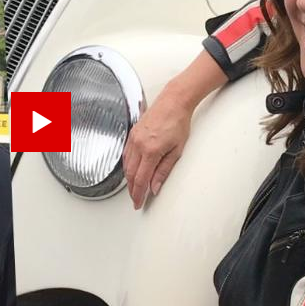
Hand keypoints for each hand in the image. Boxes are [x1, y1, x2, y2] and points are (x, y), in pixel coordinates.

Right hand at [123, 88, 193, 209]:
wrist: (173, 102)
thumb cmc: (178, 122)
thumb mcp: (177, 151)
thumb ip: (164, 171)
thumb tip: (155, 187)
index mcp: (151, 151)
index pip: (141, 180)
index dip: (138, 194)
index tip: (138, 203)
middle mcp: (139, 145)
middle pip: (130, 174)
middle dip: (132, 189)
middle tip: (136, 199)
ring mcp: (133, 138)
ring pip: (126, 165)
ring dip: (129, 178)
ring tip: (134, 188)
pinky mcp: (132, 133)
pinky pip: (126, 154)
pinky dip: (127, 165)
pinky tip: (131, 170)